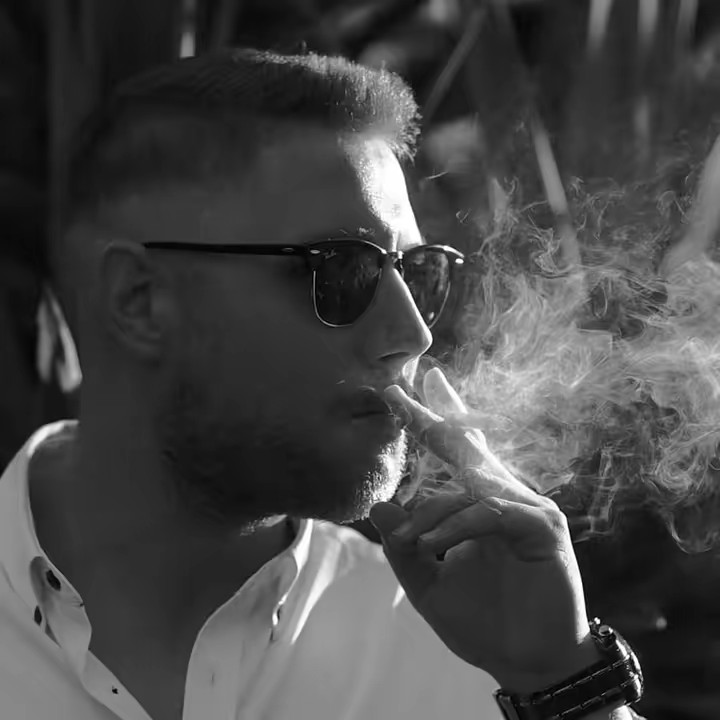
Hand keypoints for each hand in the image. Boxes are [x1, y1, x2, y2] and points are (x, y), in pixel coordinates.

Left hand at [369, 368, 600, 692]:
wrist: (527, 665)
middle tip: (393, 391)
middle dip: (431, 417)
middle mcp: (505, 497)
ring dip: (429, 514)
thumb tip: (378, 506)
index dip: (439, 416)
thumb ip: (404, 547)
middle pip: (466, 446)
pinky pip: (487, 514)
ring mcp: (527, 508)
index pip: (458, 452)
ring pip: (466, 489)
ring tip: (408, 542)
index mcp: (481, 505)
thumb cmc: (483, 623)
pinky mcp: (541, 528)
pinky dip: (454, 528)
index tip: (414, 386)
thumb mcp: (428, 584)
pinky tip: (429, 546)